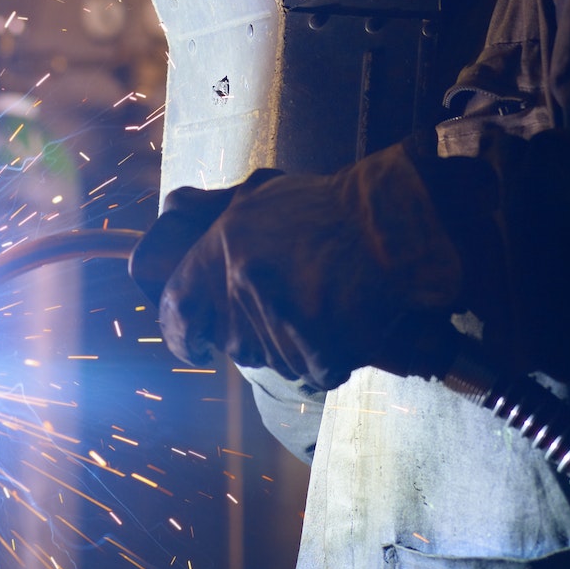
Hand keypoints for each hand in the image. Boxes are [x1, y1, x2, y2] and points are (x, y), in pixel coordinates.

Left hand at [159, 144, 465, 388]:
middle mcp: (244, 286)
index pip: (178, 308)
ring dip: (298, 344)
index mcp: (223, 249)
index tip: (194, 344)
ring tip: (326, 303)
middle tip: (294, 304)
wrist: (394, 227)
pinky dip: (331, 356)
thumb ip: (216, 221)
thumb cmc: (331, 210)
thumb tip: (175, 215)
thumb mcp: (261, 197)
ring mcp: (280, 321)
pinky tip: (347, 321)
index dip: (182, 333)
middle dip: (259, 332)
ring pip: (276, 360)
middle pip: (236, 341)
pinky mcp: (317, 351)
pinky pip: (314, 371)